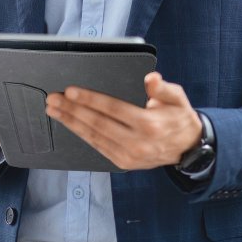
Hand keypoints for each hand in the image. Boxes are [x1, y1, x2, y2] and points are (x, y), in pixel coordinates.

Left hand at [45, 72, 202, 169]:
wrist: (188, 148)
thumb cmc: (179, 117)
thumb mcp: (177, 98)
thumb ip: (163, 88)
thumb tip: (151, 78)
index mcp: (148, 124)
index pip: (113, 109)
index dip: (90, 99)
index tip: (71, 91)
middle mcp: (136, 142)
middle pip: (97, 124)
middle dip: (72, 110)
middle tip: (53, 99)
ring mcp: (128, 155)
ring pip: (93, 137)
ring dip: (71, 123)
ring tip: (54, 111)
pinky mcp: (123, 162)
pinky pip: (98, 147)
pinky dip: (82, 134)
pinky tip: (70, 124)